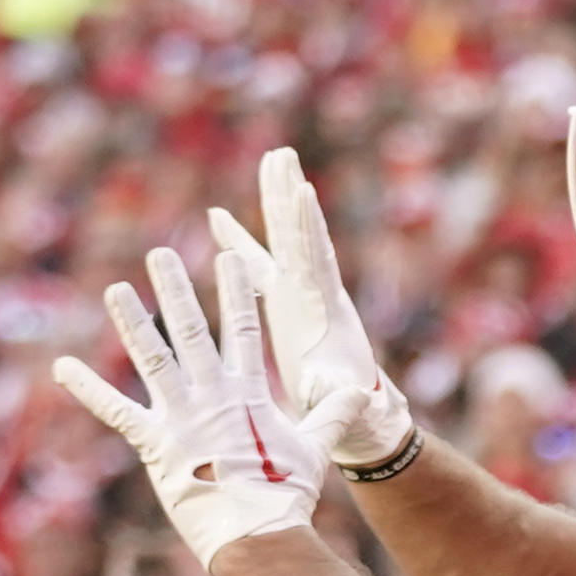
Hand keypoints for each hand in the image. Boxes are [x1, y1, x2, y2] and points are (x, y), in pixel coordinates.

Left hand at [50, 238, 324, 569]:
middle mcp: (212, 396)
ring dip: (132, 322)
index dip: (236, 293)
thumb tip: (364, 395)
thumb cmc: (287, 496)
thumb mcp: (315, 448)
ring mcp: (181, 418)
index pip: (244, 331)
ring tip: (115, 289)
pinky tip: (61, 366)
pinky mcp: (154, 446)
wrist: (257, 536)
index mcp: (248, 394)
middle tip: (160, 253)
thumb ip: (333, 415)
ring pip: (152, 359)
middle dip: (175, 290)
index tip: (229, 258)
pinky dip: (87, 389)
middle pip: (192, 331)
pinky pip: (115, 411)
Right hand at [210, 145, 418, 476]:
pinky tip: (219, 218)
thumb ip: (329, 391)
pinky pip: (258, 262)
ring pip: (281, 240)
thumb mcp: (335, 402)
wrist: (357, 420)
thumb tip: (324, 384)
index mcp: (324, 312)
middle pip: (298, 235)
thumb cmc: (348, 414)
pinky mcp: (282, 304)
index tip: (304, 192)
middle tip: (283, 155)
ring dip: (274, 201)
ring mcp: (298, 295)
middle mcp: (313, 293)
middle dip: (288, 196)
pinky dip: (240, 239)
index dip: (308, 229)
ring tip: (271, 160)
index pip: (314, 260)